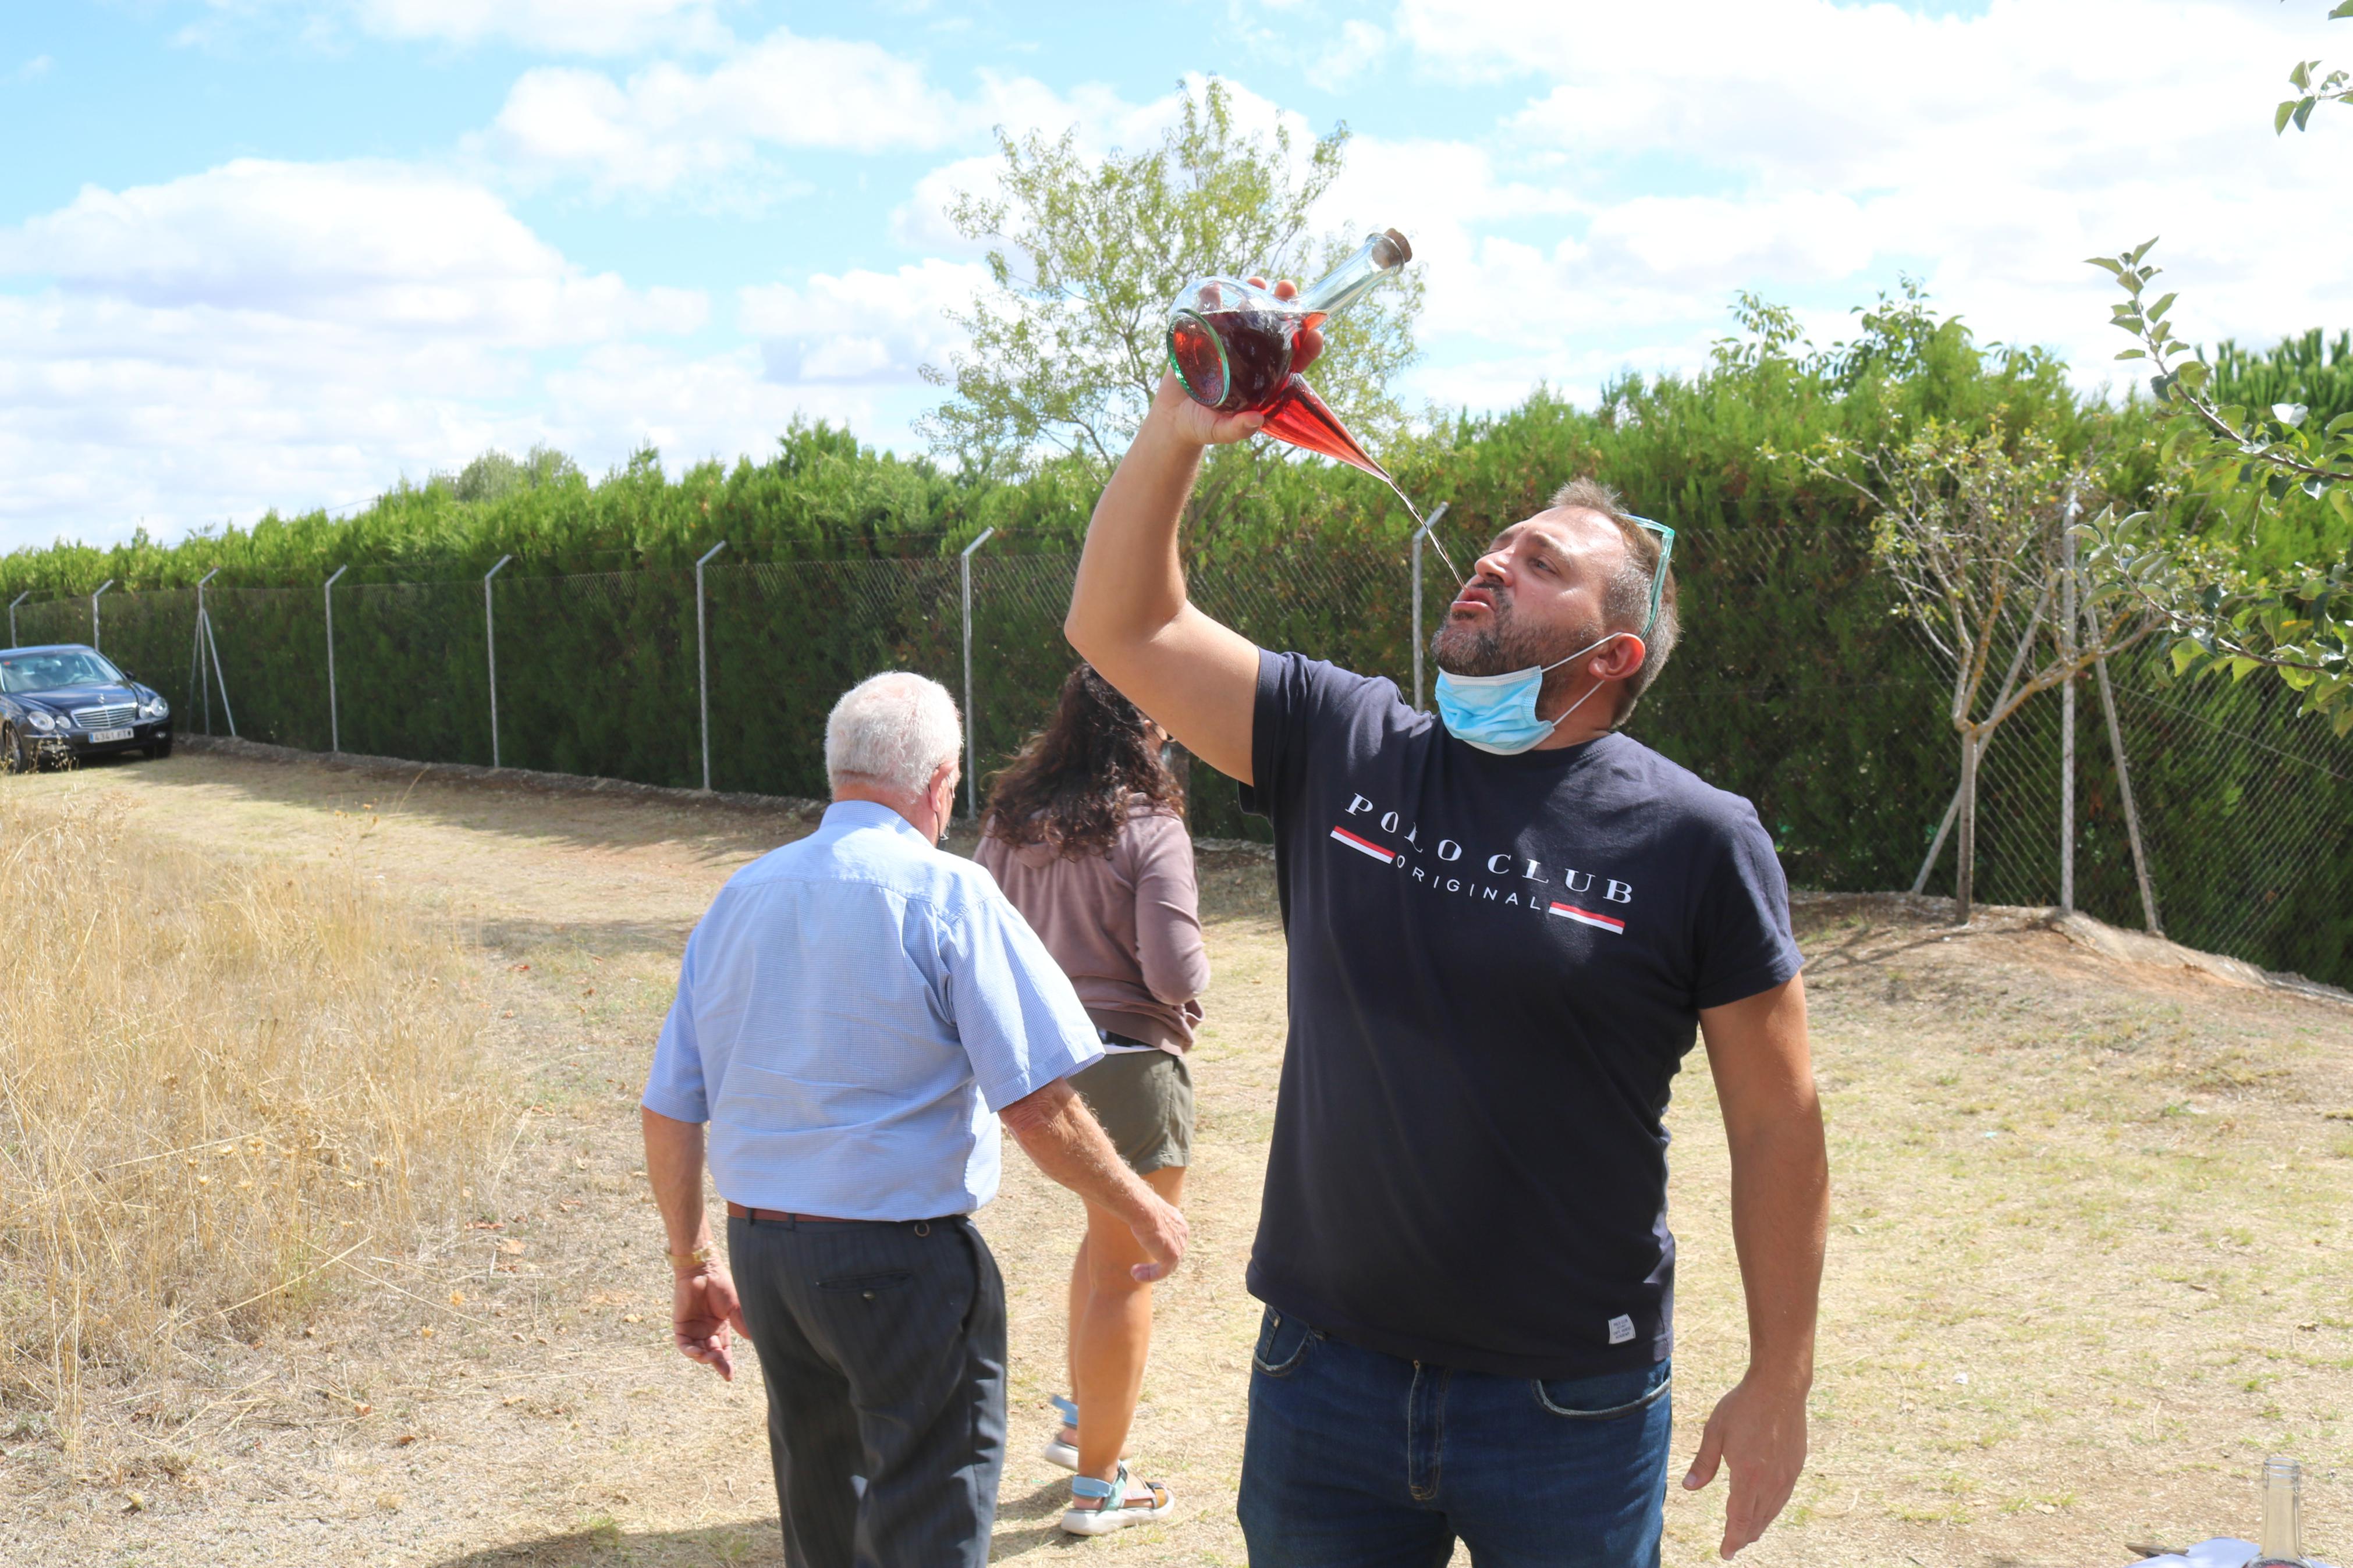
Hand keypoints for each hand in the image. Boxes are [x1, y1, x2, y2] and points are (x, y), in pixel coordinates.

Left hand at [672, 1262, 747, 1380]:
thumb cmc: (720, 1284)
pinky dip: (689, 1351)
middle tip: (724, 1372)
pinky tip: (698, 1353)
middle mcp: (707, 1330)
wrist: (702, 1270)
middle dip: (718, 1363)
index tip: (729, 1376)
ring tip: (711, 1358)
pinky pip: (683, 1344)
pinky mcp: (680, 1325)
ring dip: (704, 1358)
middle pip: (712, 1353)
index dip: (727, 1363)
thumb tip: (753, 1340)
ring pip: (698, 1351)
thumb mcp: (734, 1306)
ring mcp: (693, 1328)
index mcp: (721, 1326)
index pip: (724, 1350)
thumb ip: (741, 1323)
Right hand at [1123, 1193, 1189, 1283]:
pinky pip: (1162, 1272)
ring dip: (1150, 1272)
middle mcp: (1182, 1235)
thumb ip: (1146, 1216)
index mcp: (1179, 1223)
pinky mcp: (1172, 1257)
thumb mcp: (1146, 1211)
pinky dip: (1150, 1276)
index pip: (1173, 1240)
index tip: (1145, 1250)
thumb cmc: (1141, 1206)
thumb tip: (1134, 1211)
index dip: (1158, 1249)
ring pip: (1166, 1266)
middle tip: (1137, 1267)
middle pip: (1170, 1255)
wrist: (1145, 1210)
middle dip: (1155, 1262)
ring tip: (1135, 1274)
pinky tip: (1136, 1276)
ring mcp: (1179, 1246)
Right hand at [1159, 276, 1326, 446]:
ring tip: (1257, 281)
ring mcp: (1230, 344)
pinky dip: (1216, 297)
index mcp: (1266, 378)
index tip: (1315, 334)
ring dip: (1254, 295)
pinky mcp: (1206, 336)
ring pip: (1248, 315)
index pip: (1294, 360)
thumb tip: (1257, 420)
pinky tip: (1217, 286)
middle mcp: (1252, 357)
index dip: (1307, 346)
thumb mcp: (1219, 430)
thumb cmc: (1202, 426)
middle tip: (1287, 288)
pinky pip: (1214, 313)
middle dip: (1285, 306)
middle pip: (1275, 328)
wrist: (1172, 417)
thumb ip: (1237, 429)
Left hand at [1681, 1371, 1809, 1557]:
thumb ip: (1703, 1463)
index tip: (1725, 1553)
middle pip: (1757, 1520)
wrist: (1780, 1388)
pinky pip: (1783, 1497)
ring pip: (1772, 1511)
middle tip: (1733, 1546)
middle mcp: (1770, 1481)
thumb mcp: (1715, 1431)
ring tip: (1748, 1534)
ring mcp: (1787, 1475)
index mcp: (1748, 1475)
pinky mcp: (1796, 1466)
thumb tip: (1688, 1487)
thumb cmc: (1743, 1406)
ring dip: (1759, 1525)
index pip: (1739, 1519)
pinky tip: (1766, 1510)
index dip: (1732, 1539)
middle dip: (1744, 1536)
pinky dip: (1772, 1510)